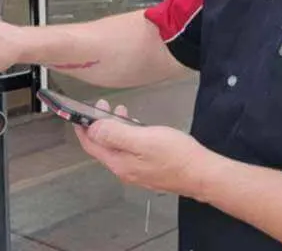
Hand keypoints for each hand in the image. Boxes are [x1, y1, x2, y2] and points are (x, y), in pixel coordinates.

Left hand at [74, 100, 220, 198]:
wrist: (203, 174)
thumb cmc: (176, 156)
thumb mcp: (142, 139)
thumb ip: (115, 134)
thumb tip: (93, 129)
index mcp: (119, 163)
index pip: (92, 146)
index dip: (82, 129)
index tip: (78, 114)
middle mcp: (125, 170)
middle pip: (104, 146)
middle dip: (100, 125)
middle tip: (103, 106)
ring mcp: (138, 171)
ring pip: (118, 147)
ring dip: (115, 128)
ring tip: (120, 112)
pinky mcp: (150, 169)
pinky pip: (130, 150)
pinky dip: (128, 135)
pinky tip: (136, 127)